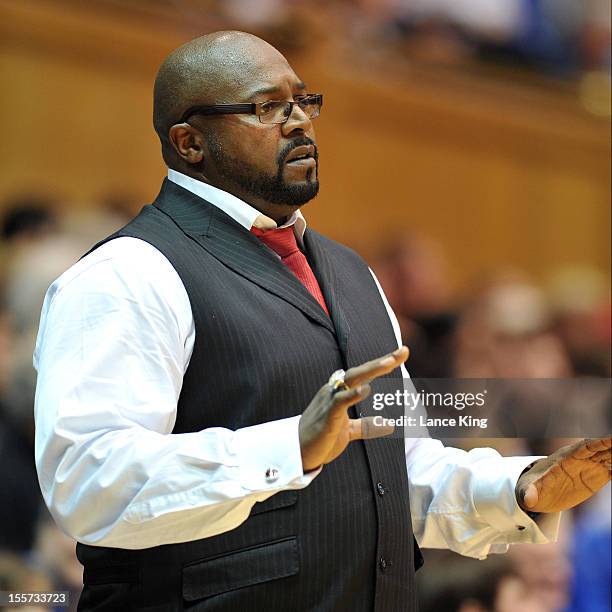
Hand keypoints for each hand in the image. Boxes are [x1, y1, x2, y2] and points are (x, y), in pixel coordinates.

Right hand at [299, 346, 408, 471]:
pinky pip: (340, 401)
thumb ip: (365, 426)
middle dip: (382, 362)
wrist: (297, 453)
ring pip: (352, 380)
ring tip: (389, 364)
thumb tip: (388, 425)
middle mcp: (334, 391)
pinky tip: (366, 389)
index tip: (403, 353)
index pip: (364, 375)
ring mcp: (330, 401)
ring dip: (371, 370)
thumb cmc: (320, 439)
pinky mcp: (327, 416)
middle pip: (360, 371)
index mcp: (339, 392)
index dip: (383, 364)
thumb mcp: (348, 430)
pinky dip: (353, 394)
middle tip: (402, 352)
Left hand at [516, 437, 611, 512]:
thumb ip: (529, 493)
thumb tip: (527, 500)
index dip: (598, 443)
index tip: (611, 439)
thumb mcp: (528, 491)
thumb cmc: (531, 489)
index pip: (584, 448)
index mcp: (565, 459)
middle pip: (600, 449)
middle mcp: (579, 460)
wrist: (539, 494)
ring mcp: (589, 467)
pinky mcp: (596, 477)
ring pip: (609, 457)